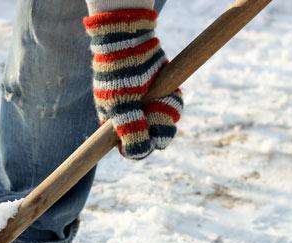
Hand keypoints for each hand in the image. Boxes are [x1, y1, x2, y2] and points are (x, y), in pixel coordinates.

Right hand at [84, 8, 182, 159]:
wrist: (130, 40)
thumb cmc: (120, 74)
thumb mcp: (120, 104)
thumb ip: (130, 130)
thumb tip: (138, 153)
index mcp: (117, 126)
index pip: (132, 149)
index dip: (141, 147)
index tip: (146, 140)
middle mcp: (134, 119)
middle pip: (154, 140)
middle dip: (158, 127)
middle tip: (154, 109)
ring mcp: (149, 107)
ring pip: (167, 124)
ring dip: (167, 111)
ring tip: (160, 97)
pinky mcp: (163, 95)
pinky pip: (175, 107)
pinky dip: (174, 101)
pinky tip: (169, 91)